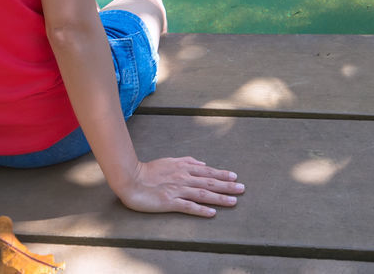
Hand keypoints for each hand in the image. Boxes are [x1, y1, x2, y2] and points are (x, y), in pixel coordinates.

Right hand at [117, 157, 243, 217]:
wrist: (130, 178)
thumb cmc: (149, 170)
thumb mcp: (170, 160)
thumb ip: (186, 161)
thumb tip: (202, 163)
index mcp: (183, 168)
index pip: (207, 171)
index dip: (222, 174)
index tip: (235, 176)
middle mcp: (183, 178)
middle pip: (209, 182)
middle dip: (227, 186)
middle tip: (242, 189)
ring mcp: (177, 190)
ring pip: (203, 193)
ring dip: (219, 198)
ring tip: (234, 201)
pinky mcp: (169, 202)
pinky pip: (188, 206)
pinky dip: (201, 209)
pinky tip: (211, 213)